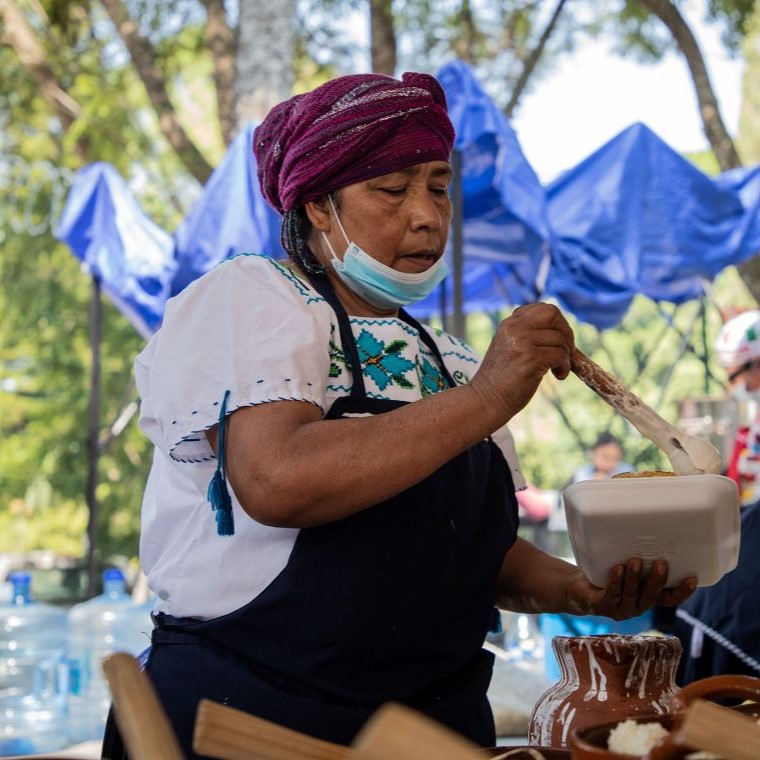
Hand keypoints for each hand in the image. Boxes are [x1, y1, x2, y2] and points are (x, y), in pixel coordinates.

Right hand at [469, 303, 574, 421]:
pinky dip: (564, 367)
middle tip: (566, 350)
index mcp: (509, 324)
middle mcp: (514, 328)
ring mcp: (522, 342)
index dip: (557, 322)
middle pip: (553, 314)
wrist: (486, 400)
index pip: (543, 308)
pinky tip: (557, 375)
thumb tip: (560, 330)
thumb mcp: (509, 347)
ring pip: (560, 340)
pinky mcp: (531, 359)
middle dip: (566, 332)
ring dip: (566, 356)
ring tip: (557, 370)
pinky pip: (561, 355)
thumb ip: (526, 334)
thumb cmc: (501, 379)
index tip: (558, 339)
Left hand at [566, 558, 696, 620]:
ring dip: (634, 578)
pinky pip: (611, 594)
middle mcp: (636, 606)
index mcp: (646, 598)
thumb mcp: (625, 566)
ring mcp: (619, 608)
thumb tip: (647, 525)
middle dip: (658, 580)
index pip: (669, 599)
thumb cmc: (606, 574)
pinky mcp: (601, 606)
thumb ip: (639, 557)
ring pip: (631, 595)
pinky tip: (617, 569)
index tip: (693, 578)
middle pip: (651, 596)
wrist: (577, 589)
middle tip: (663, 563)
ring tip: (635, 560)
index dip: (682, 592)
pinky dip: (615, 581)